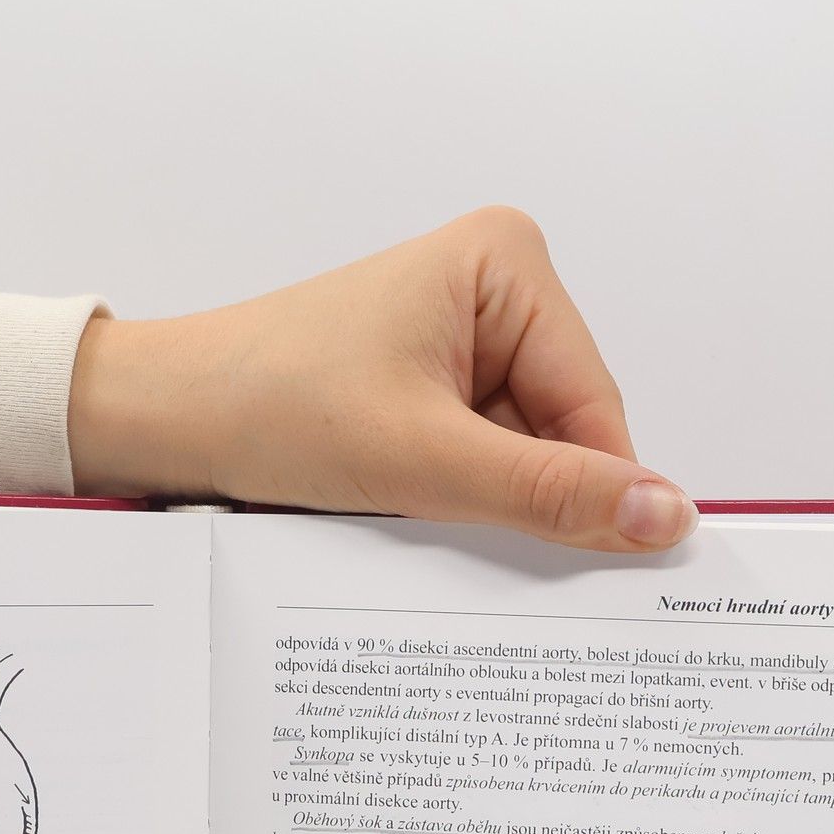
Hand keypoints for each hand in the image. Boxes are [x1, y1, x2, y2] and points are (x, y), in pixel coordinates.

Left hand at [70, 206, 695, 553]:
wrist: (166, 418)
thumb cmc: (271, 405)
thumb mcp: (424, 459)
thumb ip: (550, 493)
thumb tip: (667, 516)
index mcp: (508, 263)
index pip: (596, 408)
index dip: (593, 492)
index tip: (601, 569)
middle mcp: (494, 287)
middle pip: (563, 431)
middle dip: (523, 492)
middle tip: (460, 528)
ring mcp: (461, 336)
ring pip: (522, 455)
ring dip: (484, 499)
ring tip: (412, 503)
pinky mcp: (430, 381)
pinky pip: (480, 458)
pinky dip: (456, 496)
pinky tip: (406, 502)